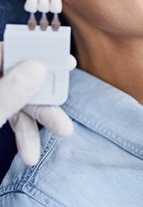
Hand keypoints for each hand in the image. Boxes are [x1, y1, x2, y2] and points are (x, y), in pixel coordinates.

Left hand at [0, 42, 73, 165]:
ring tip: (64, 132)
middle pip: (21, 80)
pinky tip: (31, 154)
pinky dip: (24, 135)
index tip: (66, 61)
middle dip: (46, 98)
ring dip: (39, 122)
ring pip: (19, 102)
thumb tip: (37, 68)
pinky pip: (12, 119)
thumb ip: (8, 93)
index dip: (39, 55)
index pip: (9, 52)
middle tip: (71, 92)